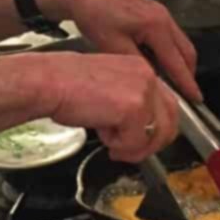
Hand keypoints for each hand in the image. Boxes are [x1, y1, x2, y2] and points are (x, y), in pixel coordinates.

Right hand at [38, 51, 181, 163]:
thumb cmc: (65, 84)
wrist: (48, 82)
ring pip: (157, 134)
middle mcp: (146, 76)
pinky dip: (120, 147)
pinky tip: (102, 136)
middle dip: (153, 142)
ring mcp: (143, 92)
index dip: (155, 127)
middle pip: (170, 120)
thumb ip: (127, 101)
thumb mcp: (106, 86)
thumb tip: (138, 126)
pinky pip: (136, 142)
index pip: (166, 102)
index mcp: (140, 68)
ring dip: (136, 148)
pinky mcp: (134, 110)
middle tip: (132, 151)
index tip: (142, 139)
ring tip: (115, 147)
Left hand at [42, 0, 201, 102]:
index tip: (196, 100)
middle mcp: (164, 17)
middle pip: (187, 52)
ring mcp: (161, 12)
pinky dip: (171, 52)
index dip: (187, 83)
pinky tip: (160, 63)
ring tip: (174, 83)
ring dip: (180, 62)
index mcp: (156, 26)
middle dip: (188, 74)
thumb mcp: (114, 47)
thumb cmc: (96, 18)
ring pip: (181, 43)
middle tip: (186, 95)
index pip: (177, 62)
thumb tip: (156, 84)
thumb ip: (139, 65)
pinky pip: (171, 35)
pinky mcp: (154, 11)